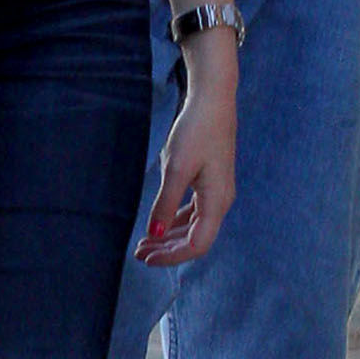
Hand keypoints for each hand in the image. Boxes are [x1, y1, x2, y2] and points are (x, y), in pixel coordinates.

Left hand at [138, 46, 235, 266]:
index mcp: (217, 202)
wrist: (212, 101)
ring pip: (193, 227)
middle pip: (194, 239)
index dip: (171, 256)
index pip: (196, 245)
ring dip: (169, 237)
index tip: (145, 257)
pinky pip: (193, 212)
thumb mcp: (176, 169)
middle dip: (167, 249)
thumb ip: (165, 204)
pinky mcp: (210, 182)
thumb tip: (154, 234)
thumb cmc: (196, 131)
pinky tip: (158, 223)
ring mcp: (217, 192)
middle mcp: (221, 202)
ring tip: (144, 242)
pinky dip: (174, 221)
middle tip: (139, 253)